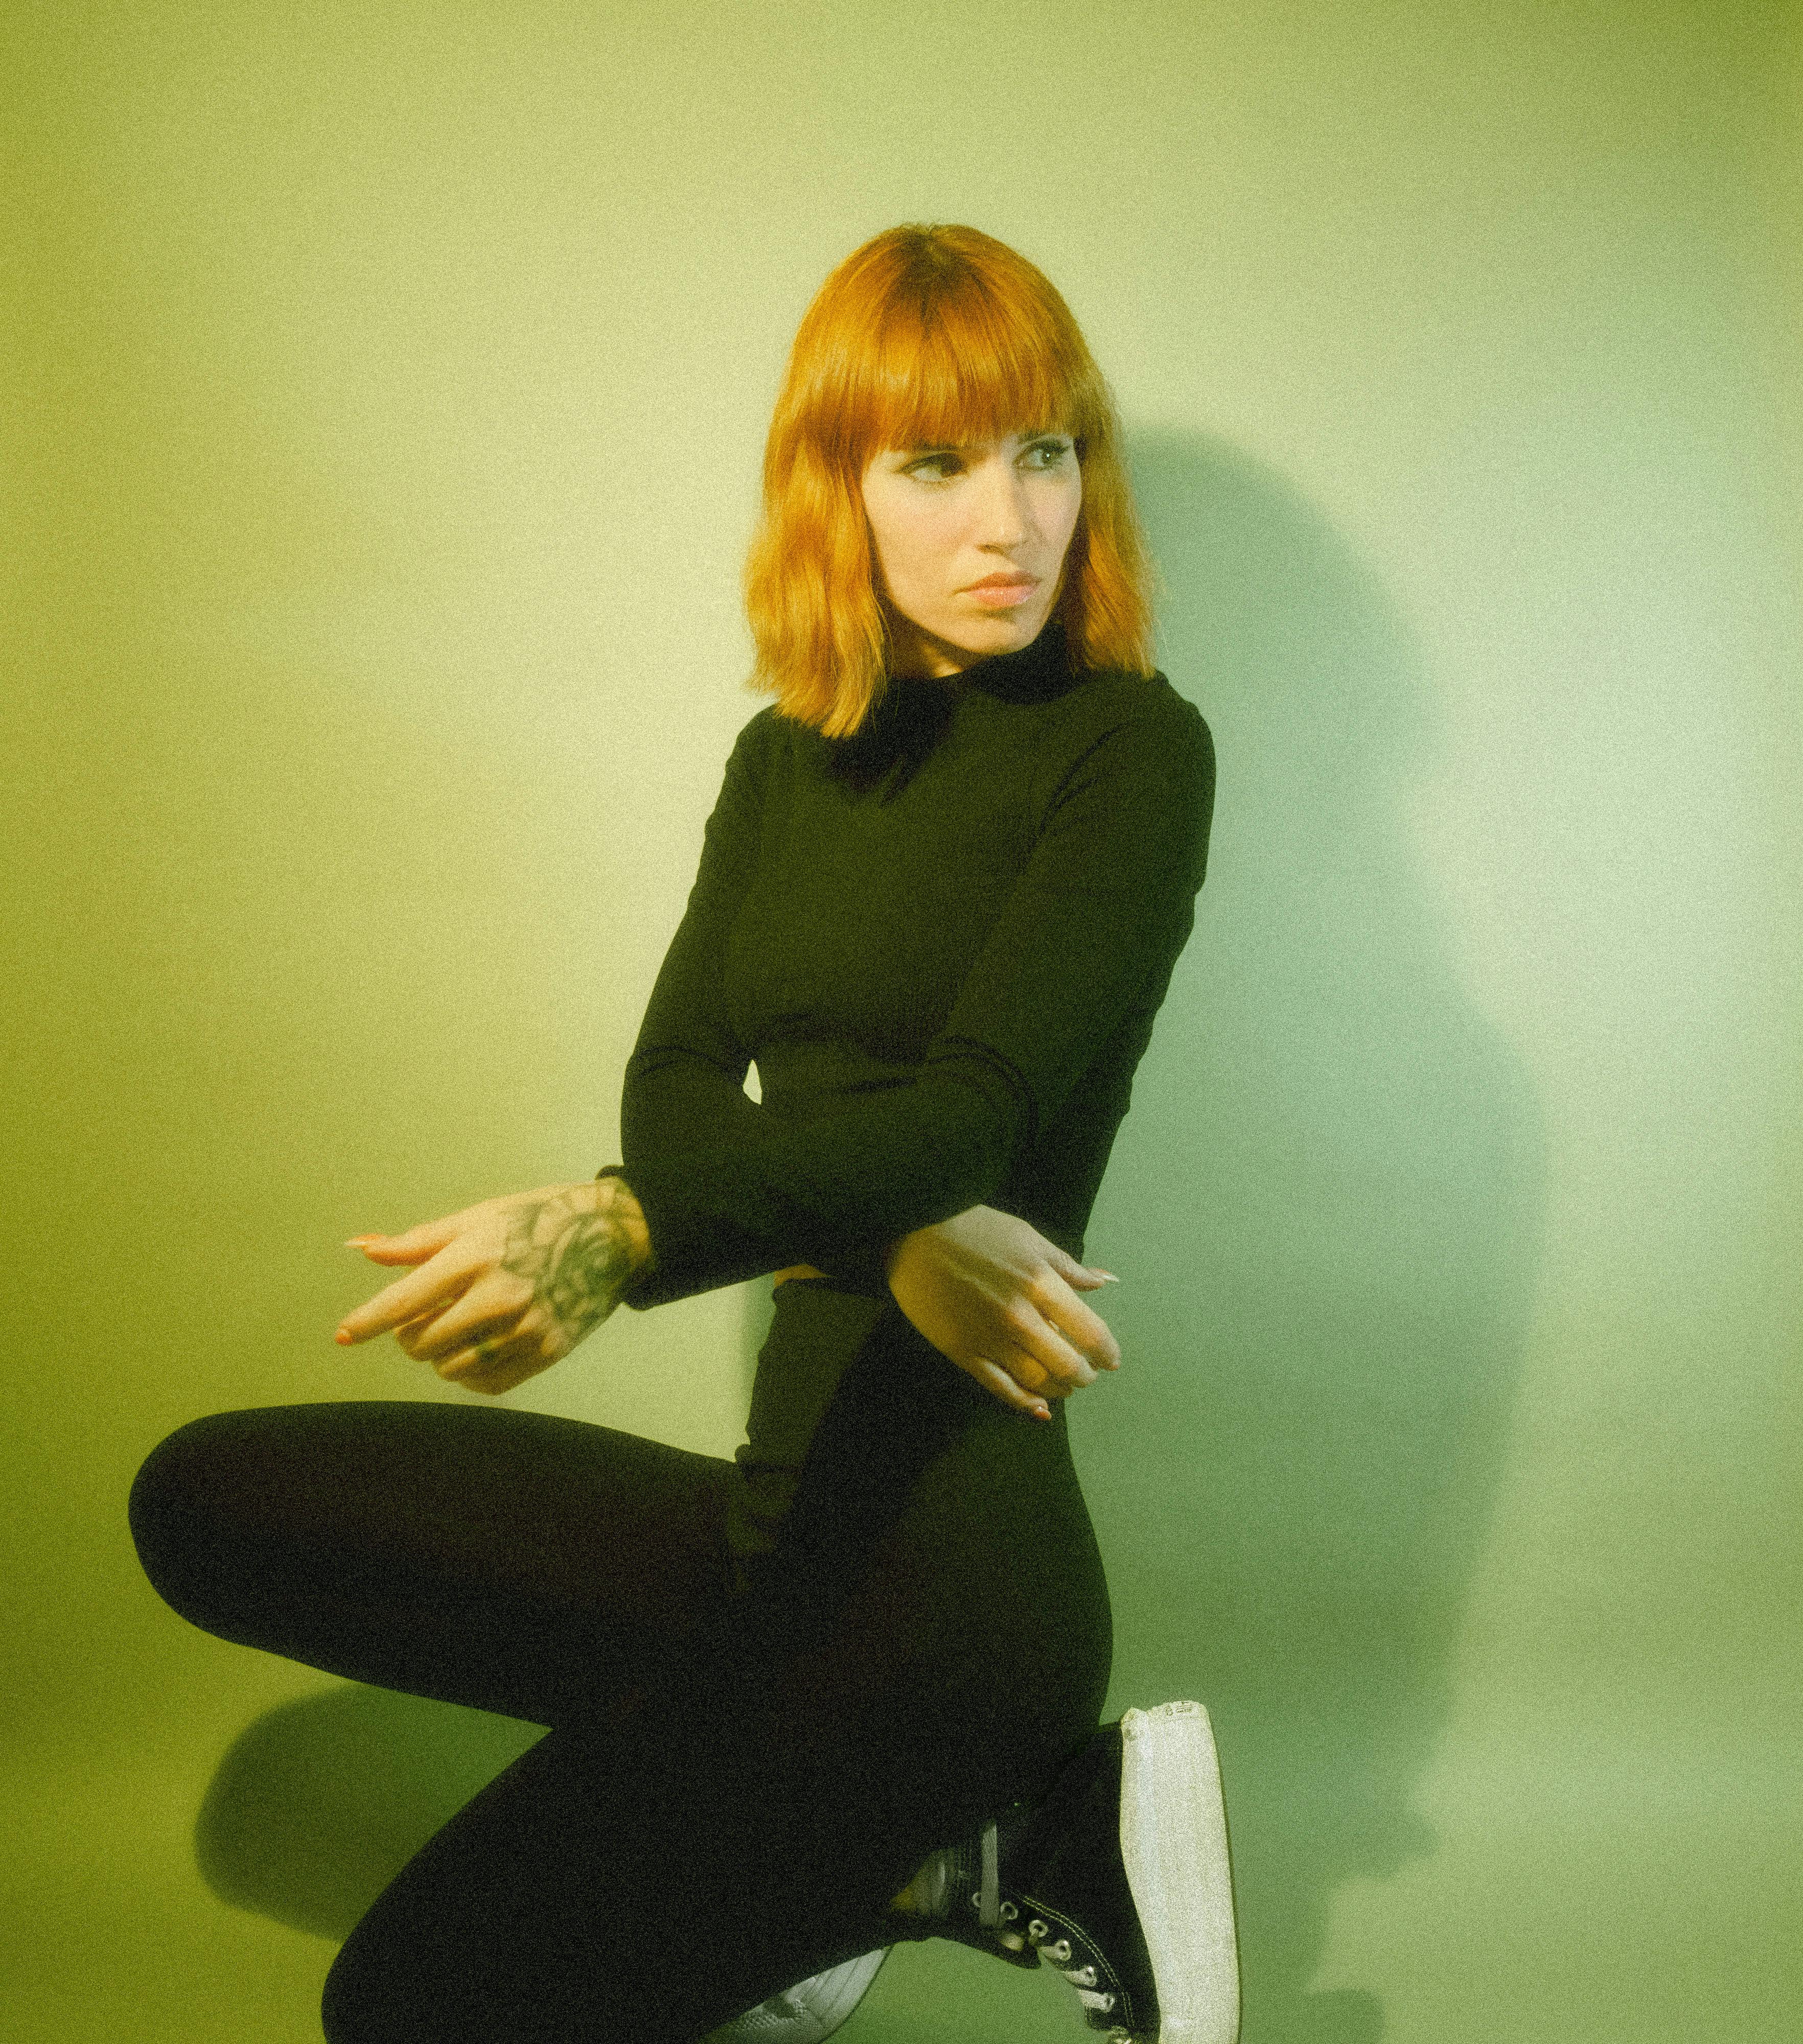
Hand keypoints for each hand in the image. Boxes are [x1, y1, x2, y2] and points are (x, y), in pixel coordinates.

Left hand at [335, 1179, 650, 1396]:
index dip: (368, 1321)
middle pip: (422, 1342)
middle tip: (429, 1313)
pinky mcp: (548, 1351)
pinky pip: (487, 1383)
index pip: (405, 1301)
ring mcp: (526, 1328)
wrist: (614, 1235)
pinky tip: (480, 1346)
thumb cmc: (540, 1219)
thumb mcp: (479, 1218)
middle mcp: (500, 1295)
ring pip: (450, 1367)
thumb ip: (419, 1242)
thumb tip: (363, 1249)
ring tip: (460, 1325)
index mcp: (476, 1256)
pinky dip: (471, 1372)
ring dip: (442, 1353)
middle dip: (412, 1333)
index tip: (343, 1335)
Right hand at [884, 1205, 1120, 1418]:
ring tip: (1064, 1386)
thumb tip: (1105, 1282)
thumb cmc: (976, 1229)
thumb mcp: (1029, 1238)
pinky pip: (1000, 1388)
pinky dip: (1024, 1403)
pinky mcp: (963, 1352)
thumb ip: (1068, 1266)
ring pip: (1037, 1380)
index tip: (1110, 1359)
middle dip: (1084, 1375)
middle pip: (1067, 1364)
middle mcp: (1019, 1316)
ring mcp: (990, 1337)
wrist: (915, 1233)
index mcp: (1041, 1284)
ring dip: (1059, 1390)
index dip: (1106, 1351)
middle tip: (1087, 1374)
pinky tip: (1039, 1406)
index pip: (1089, 1332)